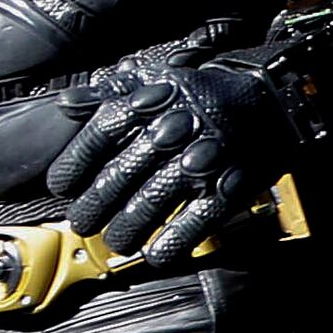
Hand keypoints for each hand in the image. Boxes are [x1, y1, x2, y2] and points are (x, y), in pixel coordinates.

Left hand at [48, 52, 294, 262]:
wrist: (270, 99)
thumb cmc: (203, 94)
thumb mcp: (154, 78)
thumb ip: (109, 92)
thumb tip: (67, 102)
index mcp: (148, 104)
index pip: (97, 138)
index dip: (72, 167)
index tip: (61, 188)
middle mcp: (170, 132)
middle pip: (117, 177)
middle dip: (93, 208)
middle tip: (83, 224)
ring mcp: (200, 161)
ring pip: (150, 204)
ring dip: (127, 230)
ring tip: (117, 241)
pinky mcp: (228, 186)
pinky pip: (195, 220)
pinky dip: (174, 241)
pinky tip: (157, 253)